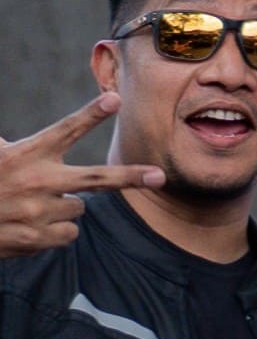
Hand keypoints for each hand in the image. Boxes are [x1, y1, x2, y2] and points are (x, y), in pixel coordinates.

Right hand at [0, 95, 158, 256]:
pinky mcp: (38, 239)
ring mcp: (38, 213)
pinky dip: (54, 231)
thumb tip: (12, 134)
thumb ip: (6, 143)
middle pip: (96, 179)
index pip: (62, 131)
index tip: (115, 99)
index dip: (90, 115)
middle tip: (159, 176)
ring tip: (29, 206)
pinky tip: (28, 227)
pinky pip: (68, 234)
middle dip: (130, 177)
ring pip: (78, 209)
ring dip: (62, 207)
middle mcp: (35, 183)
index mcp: (23, 155)